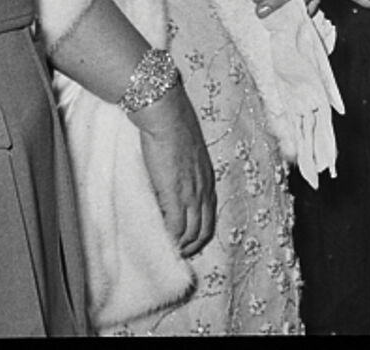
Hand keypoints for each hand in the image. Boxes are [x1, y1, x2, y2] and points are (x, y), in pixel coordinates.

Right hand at [130, 85, 215, 257]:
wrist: (166, 114)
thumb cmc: (173, 126)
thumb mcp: (186, 152)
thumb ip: (184, 171)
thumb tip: (172, 182)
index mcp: (207, 177)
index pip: (209, 214)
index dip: (200, 232)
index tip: (187, 240)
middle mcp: (204, 188)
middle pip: (204, 229)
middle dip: (192, 246)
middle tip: (177, 254)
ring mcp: (191, 192)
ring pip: (191, 233)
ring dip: (180, 247)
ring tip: (167, 253)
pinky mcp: (175, 193)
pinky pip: (175, 227)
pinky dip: (169, 240)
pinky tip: (160, 242)